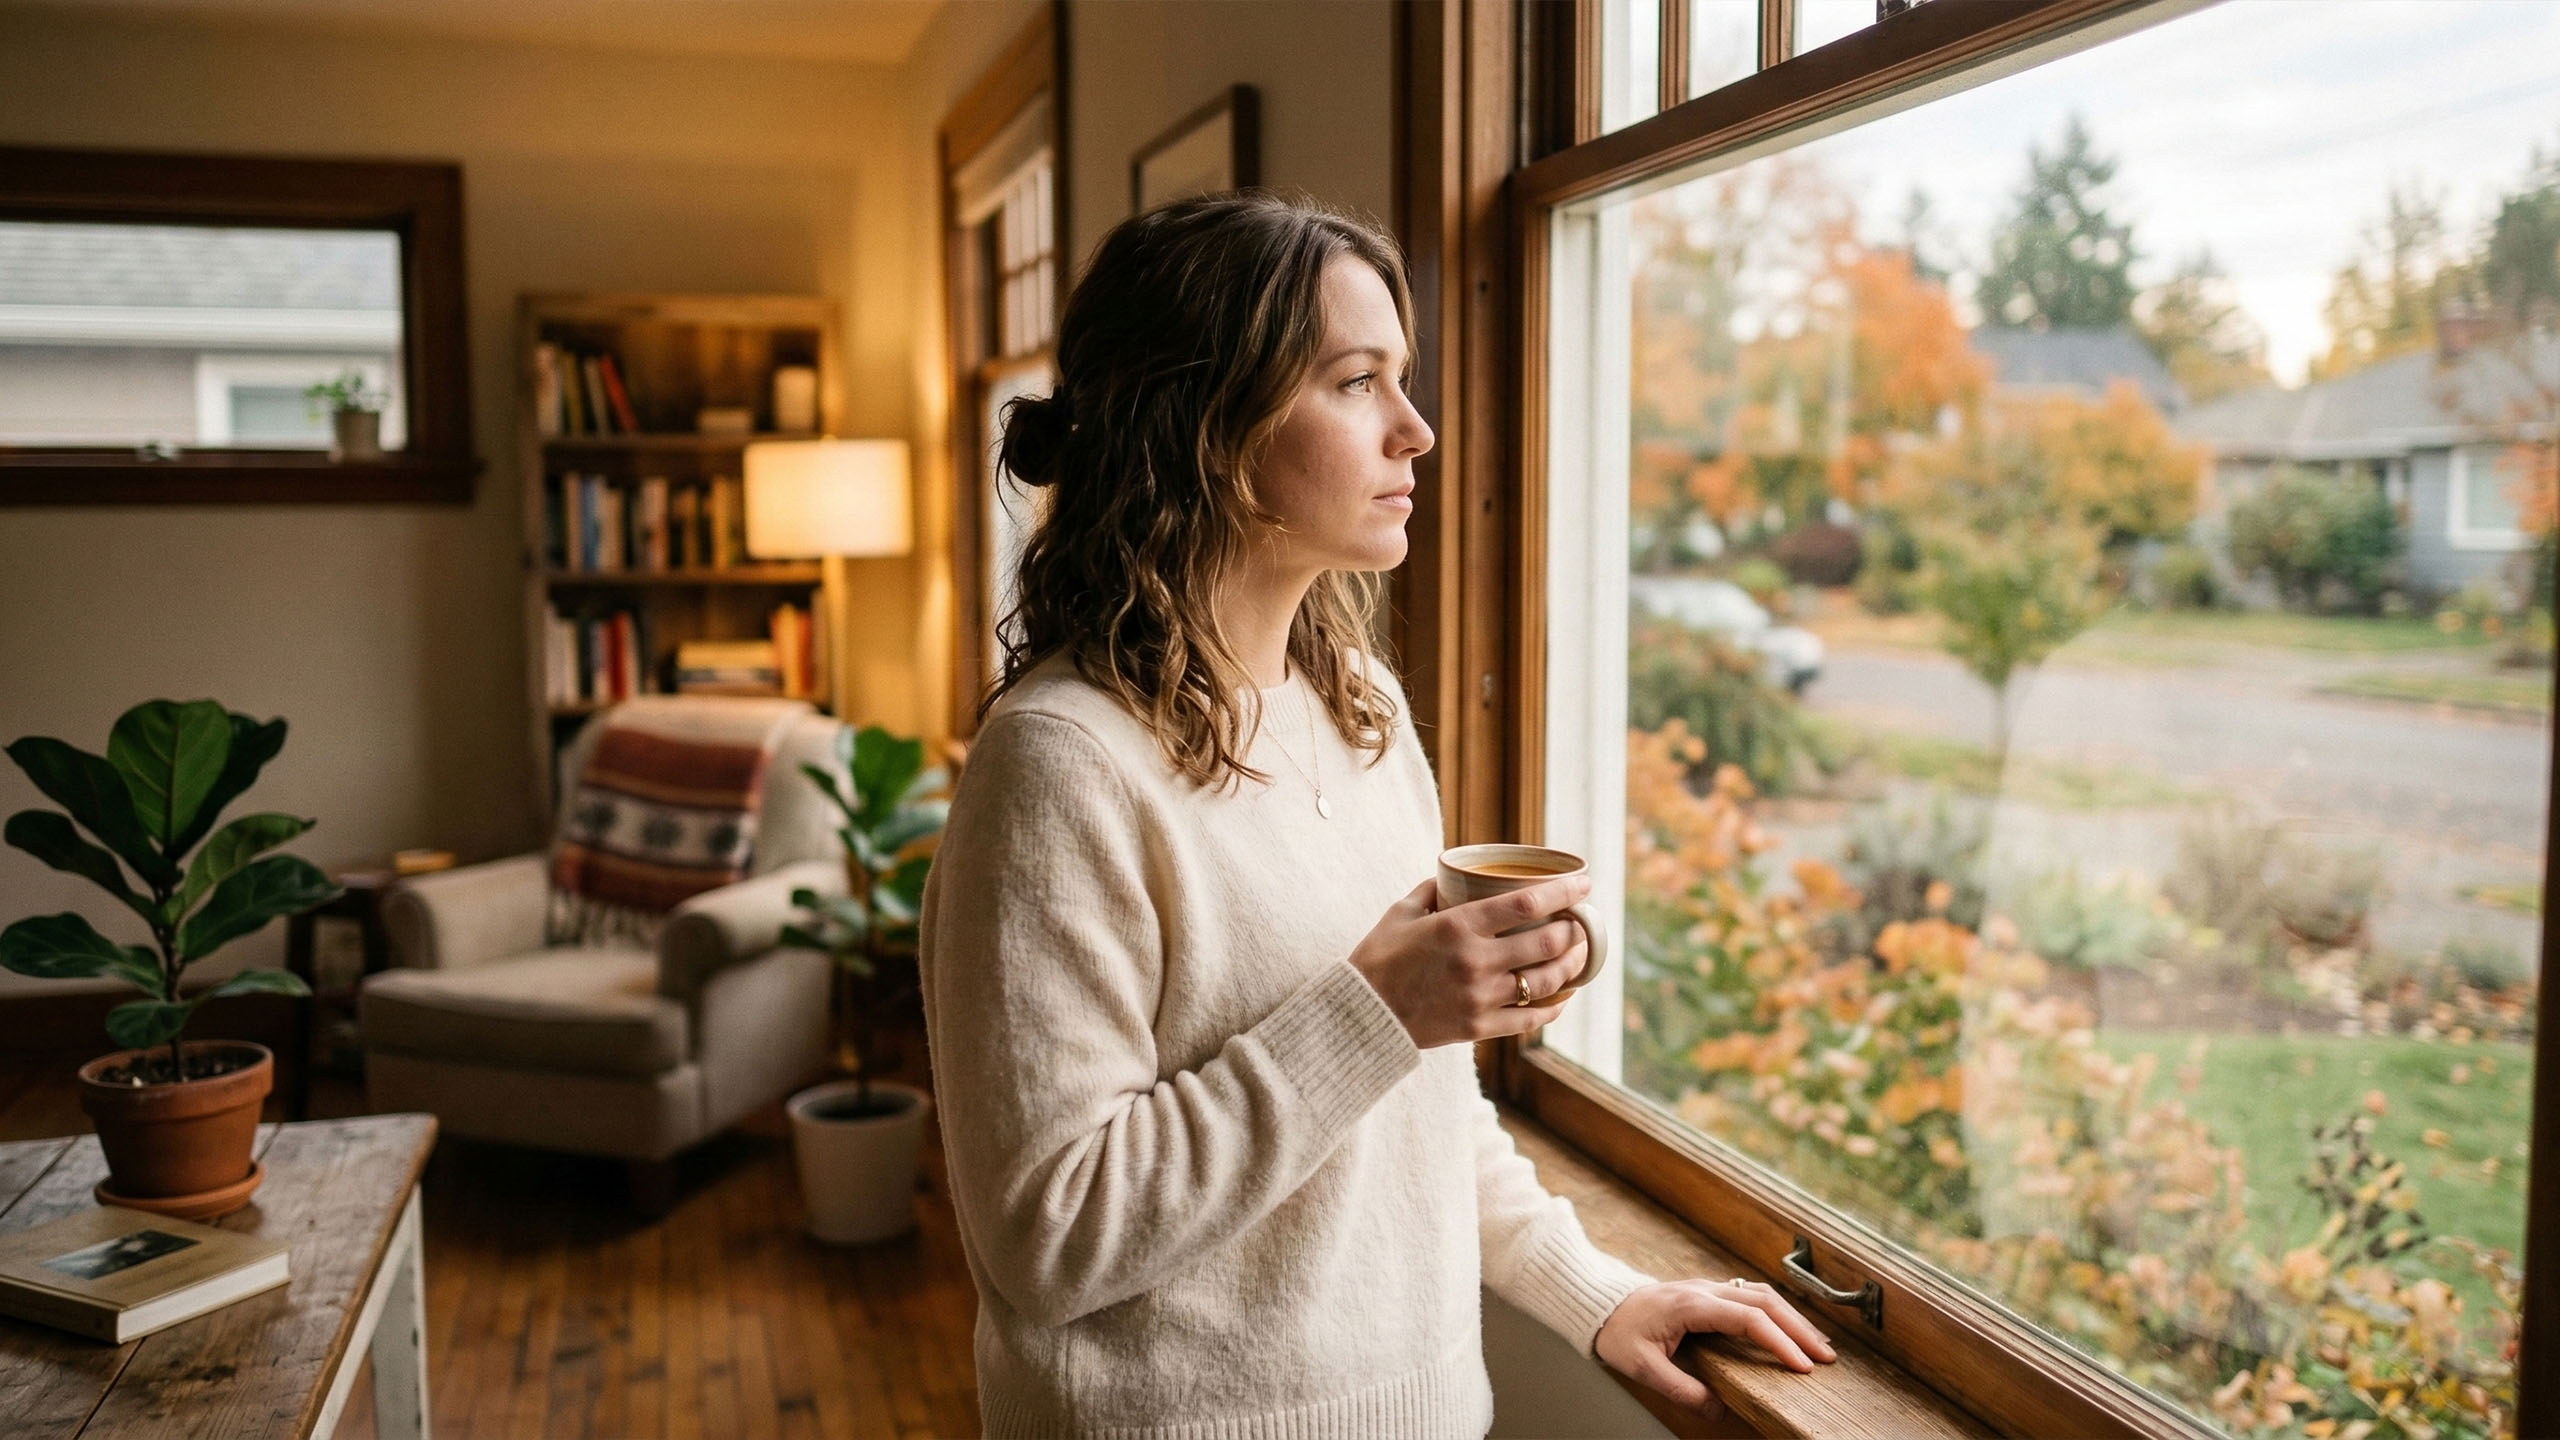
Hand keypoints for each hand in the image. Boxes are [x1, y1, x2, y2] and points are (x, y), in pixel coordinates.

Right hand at [1347, 876, 1592, 1049]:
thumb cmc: (1378, 959)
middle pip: (1547, 942)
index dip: (1564, 892)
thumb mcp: (1401, 913)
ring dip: (1571, 965)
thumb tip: (1455, 877)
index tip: (1584, 883)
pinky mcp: (1479, 1027)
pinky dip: (1552, 1008)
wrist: (1360, 1015)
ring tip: (1579, 955)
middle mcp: (1476, 961)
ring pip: (1545, 981)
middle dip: (1575, 930)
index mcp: (1458, 926)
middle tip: (1583, 922)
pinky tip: (1561, 998)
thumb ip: (1431, 890)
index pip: (1527, 903)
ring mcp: (1480, 997)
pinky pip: (1529, 1018)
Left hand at [1596, 1278, 1837, 1418]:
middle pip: (1764, 1301)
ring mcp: (1709, 1287)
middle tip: (1825, 1358)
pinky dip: (1777, 1311)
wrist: (1601, 1303)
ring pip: (1762, 1293)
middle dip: (1799, 1329)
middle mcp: (1706, 1290)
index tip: (1801, 1366)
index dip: (1778, 1342)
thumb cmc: (1619, 1332)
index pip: (1748, 1319)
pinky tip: (1790, 1328)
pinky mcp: (1710, 1292)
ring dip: (1793, 1317)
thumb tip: (1718, 1410)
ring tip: (1817, 1344)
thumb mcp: (1642, 1367)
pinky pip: (1751, 1295)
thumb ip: (1680, 1389)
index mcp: (1691, 1305)